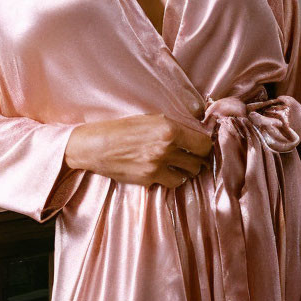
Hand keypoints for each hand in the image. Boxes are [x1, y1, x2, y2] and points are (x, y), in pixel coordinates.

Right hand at [64, 113, 212, 187]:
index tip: (200, 145)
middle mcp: (166, 149)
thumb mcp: (151, 118)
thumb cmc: (122, 127)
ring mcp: (157, 166)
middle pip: (198, 161)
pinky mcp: (149, 180)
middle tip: (191, 155)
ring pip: (188, 175)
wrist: (96, 145)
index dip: (205, 145)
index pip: (203, 143)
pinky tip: (165, 171)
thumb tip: (194, 131)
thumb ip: (173, 125)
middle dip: (197, 158)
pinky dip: (171, 179)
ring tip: (178, 164)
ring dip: (186, 170)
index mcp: (169, 129)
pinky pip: (171, 183)